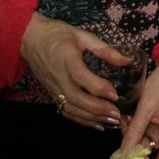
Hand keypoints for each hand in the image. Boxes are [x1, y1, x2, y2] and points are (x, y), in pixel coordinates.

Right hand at [19, 12, 123, 128]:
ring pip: (70, 108)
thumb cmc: (58, 34)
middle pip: (76, 98)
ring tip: (111, 121)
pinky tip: (97, 124)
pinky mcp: (51, 94)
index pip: (81, 76)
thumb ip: (105, 50)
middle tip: (117, 114)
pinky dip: (81, 120)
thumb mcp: (83, 35)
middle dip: (98, 109)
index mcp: (66, 58)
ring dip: (91, 118)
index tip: (115, 94)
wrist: (30, 39)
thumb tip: (128, 61)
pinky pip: (65, 110)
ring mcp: (53, 87)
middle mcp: (58, 76)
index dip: (98, 87)